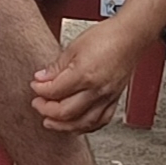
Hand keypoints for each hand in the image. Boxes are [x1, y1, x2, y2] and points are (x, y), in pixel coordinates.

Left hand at [28, 17, 144, 132]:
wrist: (130, 37)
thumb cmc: (106, 37)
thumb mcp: (74, 47)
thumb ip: (56, 67)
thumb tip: (42, 79)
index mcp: (84, 74)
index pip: (55, 91)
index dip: (40, 90)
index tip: (36, 86)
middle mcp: (97, 90)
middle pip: (66, 112)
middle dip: (47, 110)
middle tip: (38, 104)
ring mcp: (107, 97)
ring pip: (83, 123)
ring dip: (63, 126)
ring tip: (51, 122)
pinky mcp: (114, 100)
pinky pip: (100, 121)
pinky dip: (85, 127)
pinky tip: (76, 125)